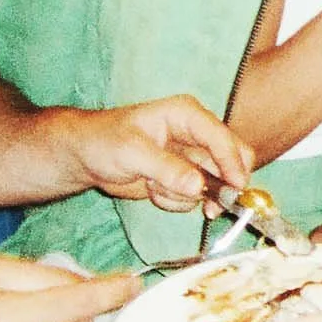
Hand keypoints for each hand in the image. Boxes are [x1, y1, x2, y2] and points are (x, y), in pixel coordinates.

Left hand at [63, 97, 254, 210]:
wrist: (85, 158)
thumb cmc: (104, 141)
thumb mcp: (132, 152)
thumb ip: (167, 168)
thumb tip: (198, 186)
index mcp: (187, 115)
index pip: (221, 138)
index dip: (232, 162)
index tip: (237, 187)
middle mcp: (196, 134)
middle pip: (230, 160)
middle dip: (220, 184)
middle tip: (212, 205)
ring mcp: (191, 158)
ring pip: (211, 184)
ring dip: (184, 194)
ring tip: (154, 186)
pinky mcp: (184, 178)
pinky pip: (194, 197)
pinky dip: (173, 200)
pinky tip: (151, 190)